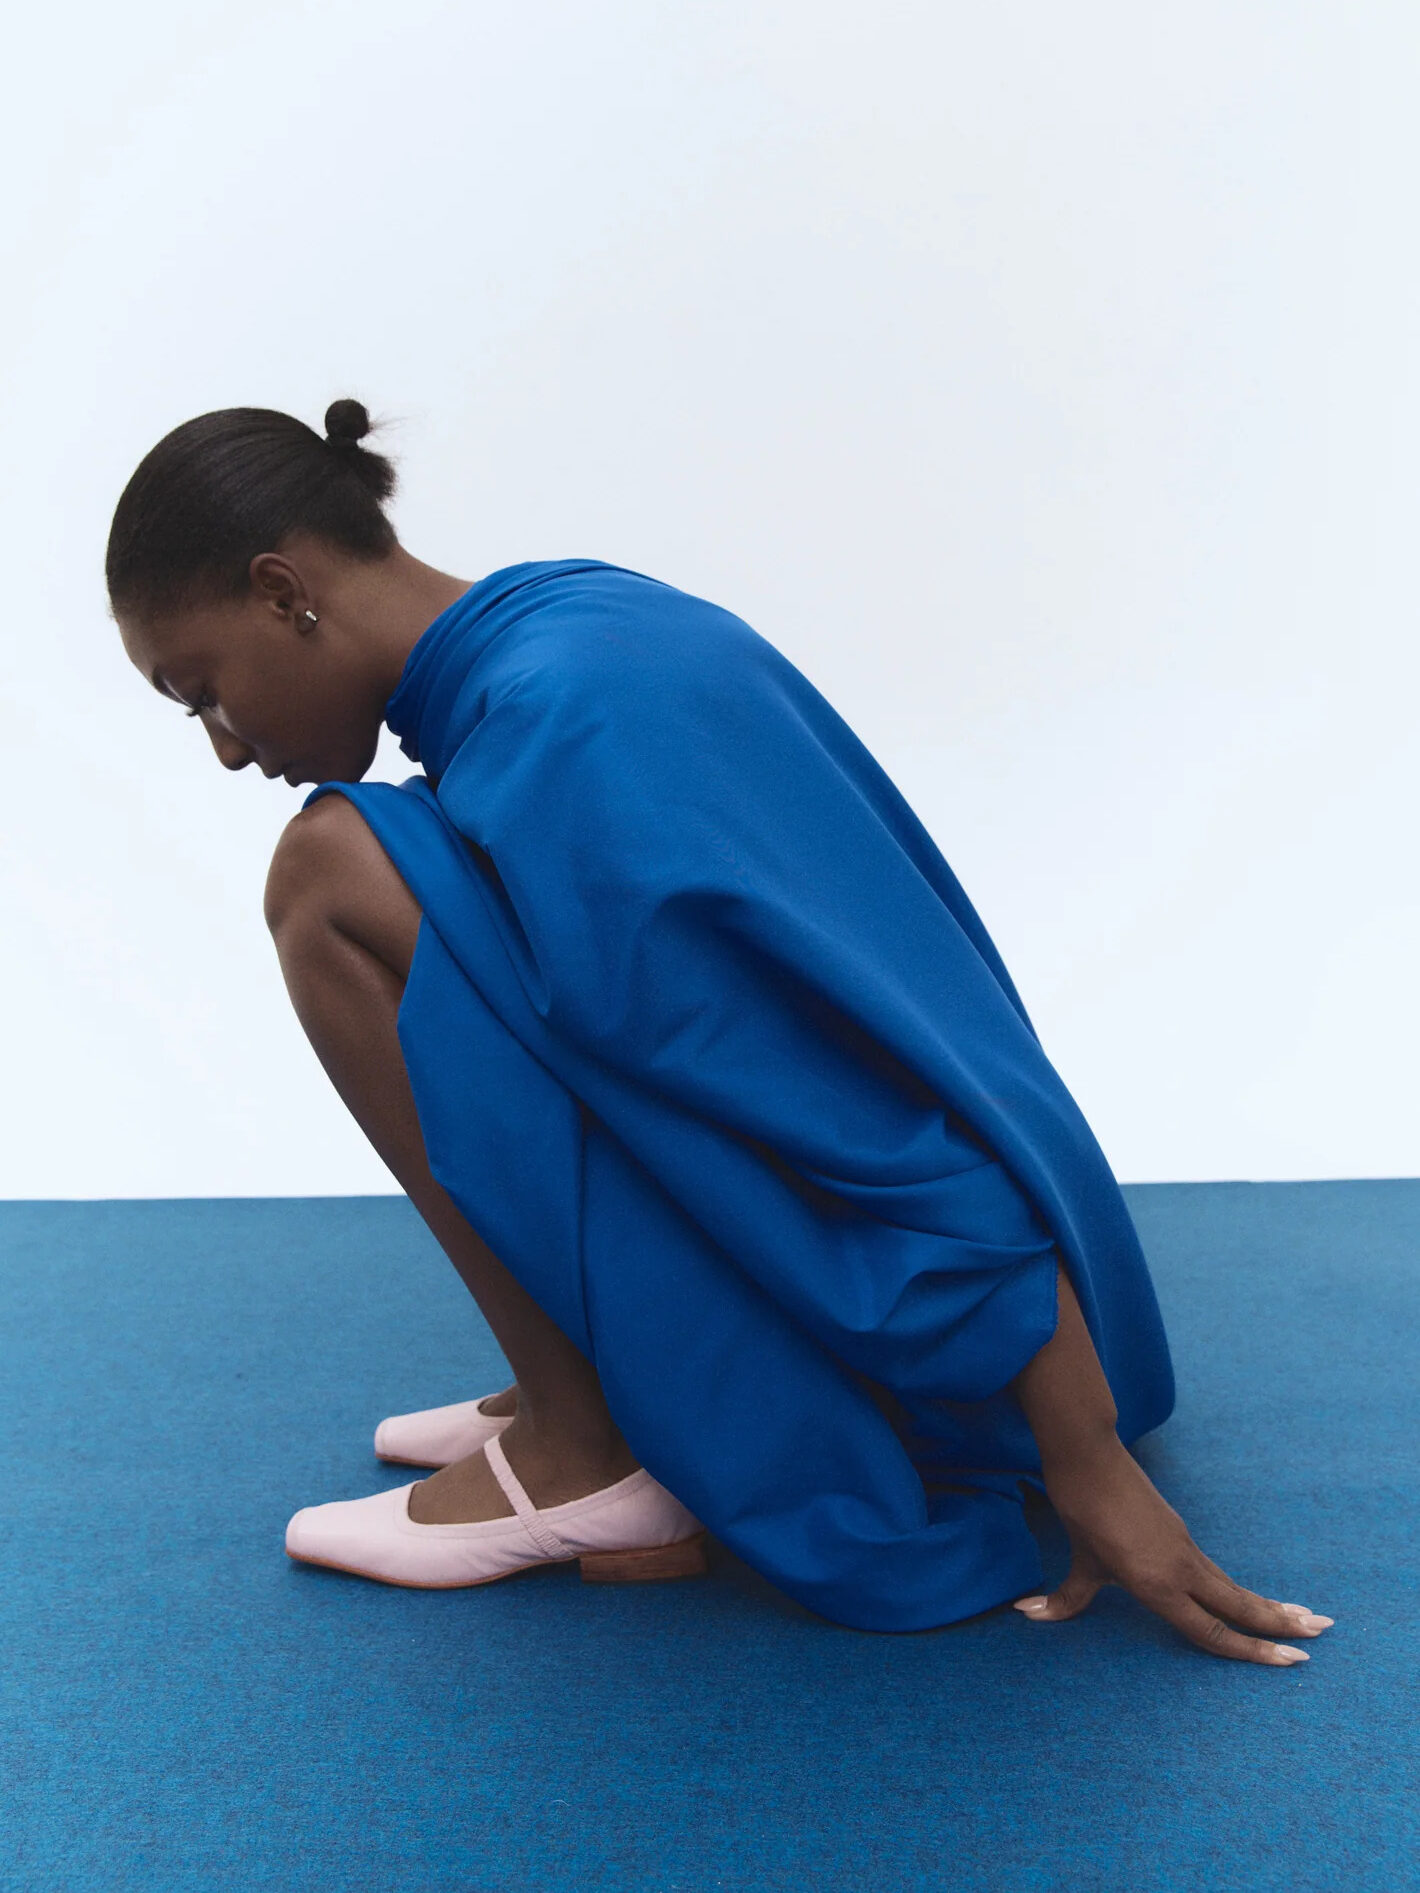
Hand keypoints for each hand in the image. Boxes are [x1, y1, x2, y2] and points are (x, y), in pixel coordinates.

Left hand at [1017, 1435, 1333, 1665]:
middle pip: (1239, 1605)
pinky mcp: (1179, 1531)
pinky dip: (1236, 1588)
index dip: (1249, 1650)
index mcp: (1159, 1583)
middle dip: (1280, 1624)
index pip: (1212, 1630)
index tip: (1289, 1661)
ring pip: (1230, 1586)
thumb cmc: (1081, 1509)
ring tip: (1302, 1617)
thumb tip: (1026, 1615)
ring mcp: (1184, 1546)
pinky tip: (1244, 1597)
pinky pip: (1213, 1571)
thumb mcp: (1078, 1561)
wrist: (1089, 1454)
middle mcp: (1181, 1568)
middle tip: (1321, 1636)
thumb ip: (1065, 1598)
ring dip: (1266, 1605)